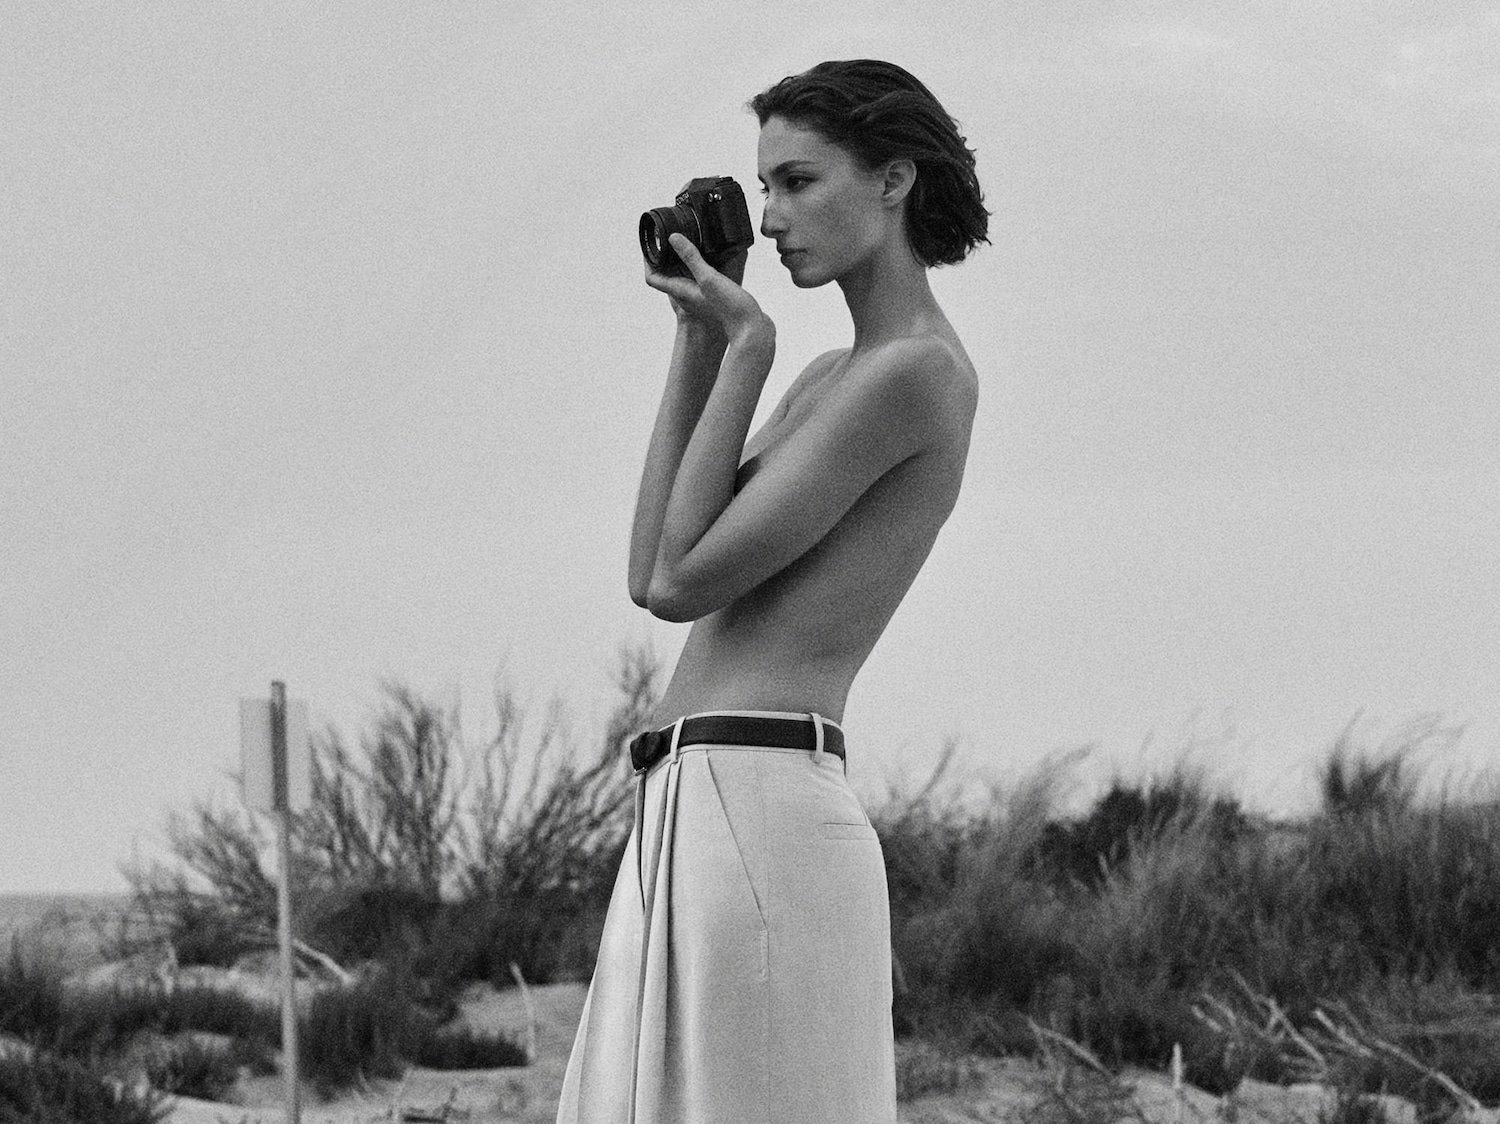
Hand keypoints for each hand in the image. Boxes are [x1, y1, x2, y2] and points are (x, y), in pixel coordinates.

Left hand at [645, 235, 767, 341]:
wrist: (751, 328)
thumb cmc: (729, 309)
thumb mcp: (708, 278)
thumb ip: (691, 258)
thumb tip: (673, 238)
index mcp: (680, 290)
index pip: (653, 277)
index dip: (647, 262)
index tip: (649, 246)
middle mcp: (687, 293)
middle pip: (667, 273)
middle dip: (665, 255)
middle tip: (667, 237)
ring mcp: (700, 294)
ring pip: (684, 273)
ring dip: (683, 258)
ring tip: (687, 240)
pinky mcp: (714, 294)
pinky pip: (700, 275)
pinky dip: (700, 263)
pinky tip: (711, 253)